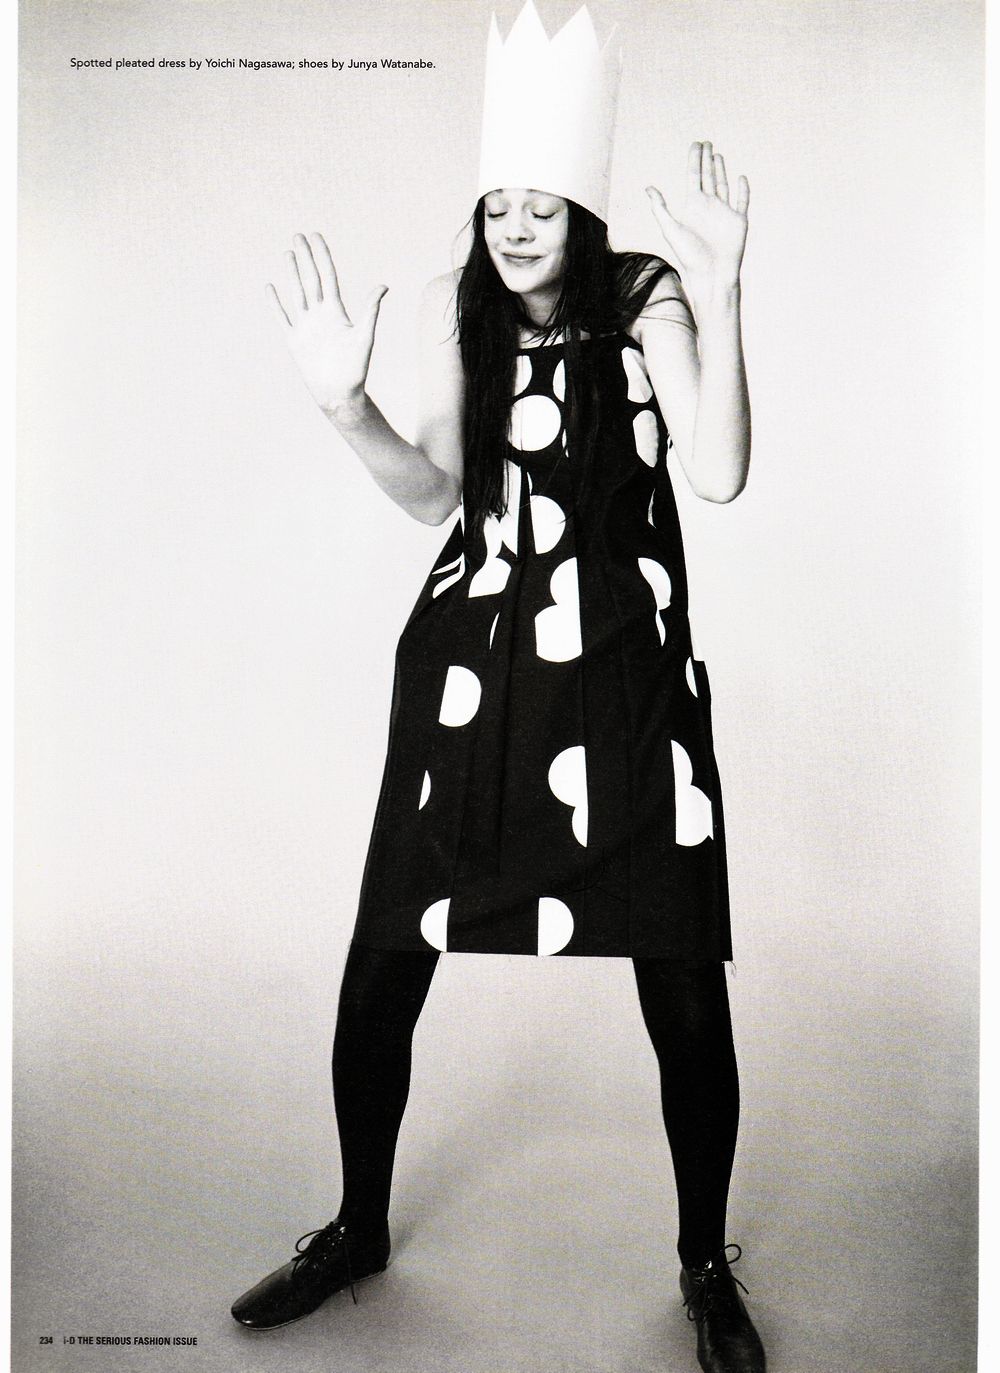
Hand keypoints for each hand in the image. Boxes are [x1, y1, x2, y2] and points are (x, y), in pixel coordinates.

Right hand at [266, 232, 386, 412]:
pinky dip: (275, 303)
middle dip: (305, 257)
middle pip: (310, 279)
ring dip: (291, 273)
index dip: (322, 256)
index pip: (327, 276)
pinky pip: (282, 317)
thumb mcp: (364, 336)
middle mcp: (320, 315)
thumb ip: (370, 310)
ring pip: (296, 293)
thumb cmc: (356, 368)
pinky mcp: (294, 340)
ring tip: (287, 253)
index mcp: (336, 311)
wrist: (339, 393)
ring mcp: (305, 326)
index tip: (316, 236)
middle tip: (298, 235)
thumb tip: (383, 286)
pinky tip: (270, 287)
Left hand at [645, 142, 748, 300]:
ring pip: (722, 185)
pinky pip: (742, 201)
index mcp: (693, 206)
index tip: (696, 143)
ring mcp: (724, 213)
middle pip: (708, 176)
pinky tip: (741, 178)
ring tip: (717, 155)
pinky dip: (743, 190)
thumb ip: (660, 208)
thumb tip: (648, 188)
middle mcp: (708, 206)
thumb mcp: (670, 229)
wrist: (711, 274)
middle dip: (706, 159)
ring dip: (721, 170)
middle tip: (706, 143)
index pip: (694, 176)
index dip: (695, 159)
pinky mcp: (739, 221)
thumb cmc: (688, 256)